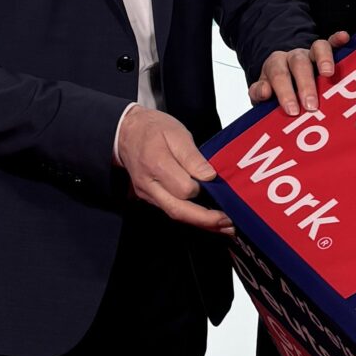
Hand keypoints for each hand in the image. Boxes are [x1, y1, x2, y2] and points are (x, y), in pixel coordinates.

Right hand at [116, 106, 233, 230]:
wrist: (127, 133)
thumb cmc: (153, 130)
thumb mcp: (176, 133)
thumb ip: (192, 157)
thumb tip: (209, 176)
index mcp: (156, 164)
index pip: (184, 188)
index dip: (204, 189)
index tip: (218, 184)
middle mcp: (149, 185)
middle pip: (178, 210)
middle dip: (206, 220)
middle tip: (229, 222)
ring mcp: (148, 194)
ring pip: (175, 214)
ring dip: (201, 223)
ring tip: (224, 225)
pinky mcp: (150, 198)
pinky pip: (172, 210)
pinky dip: (191, 216)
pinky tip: (207, 218)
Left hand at [248, 40, 338, 113]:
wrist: (284, 72)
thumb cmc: (276, 88)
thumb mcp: (263, 92)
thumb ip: (259, 92)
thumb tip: (264, 92)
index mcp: (276, 65)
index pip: (278, 75)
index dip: (284, 92)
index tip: (292, 111)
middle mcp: (293, 56)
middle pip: (299, 64)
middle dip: (306, 85)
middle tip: (311, 105)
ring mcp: (310, 52)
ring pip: (317, 49)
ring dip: (324, 59)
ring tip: (329, 74)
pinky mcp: (325, 50)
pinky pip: (331, 42)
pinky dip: (338, 39)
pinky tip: (344, 38)